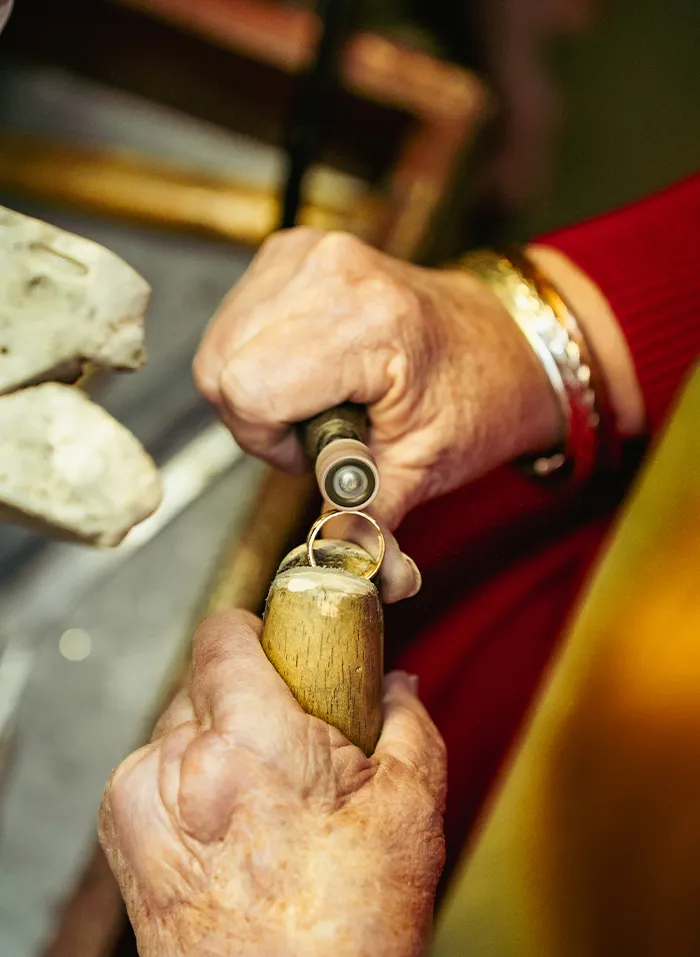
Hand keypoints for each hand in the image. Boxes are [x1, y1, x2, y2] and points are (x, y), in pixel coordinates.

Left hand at [99, 611, 445, 956]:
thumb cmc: (341, 953)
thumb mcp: (412, 818)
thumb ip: (409, 723)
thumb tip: (396, 685)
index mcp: (246, 745)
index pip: (228, 630)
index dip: (269, 631)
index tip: (299, 649)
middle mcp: (174, 763)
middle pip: (209, 675)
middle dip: (259, 694)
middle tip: (306, 742)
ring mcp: (136, 797)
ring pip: (186, 720)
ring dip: (228, 737)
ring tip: (274, 799)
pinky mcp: (120, 829)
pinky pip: (163, 765)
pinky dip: (198, 778)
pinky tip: (239, 828)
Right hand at [194, 229, 560, 530]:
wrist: (501, 341)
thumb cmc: (474, 395)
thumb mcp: (424, 469)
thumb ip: (370, 523)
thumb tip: (351, 575)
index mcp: (366, 321)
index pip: (248, 388)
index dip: (267, 438)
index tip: (315, 451)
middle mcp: (329, 270)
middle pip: (221, 365)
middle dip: (256, 416)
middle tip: (318, 429)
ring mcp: (307, 252)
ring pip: (221, 344)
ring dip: (255, 386)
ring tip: (319, 398)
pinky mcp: (292, 250)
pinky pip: (236, 319)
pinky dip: (259, 355)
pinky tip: (310, 368)